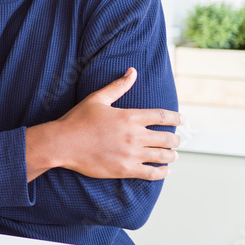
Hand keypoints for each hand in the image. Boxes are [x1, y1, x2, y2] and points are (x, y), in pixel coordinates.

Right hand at [27, 68, 181, 180]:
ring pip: (163, 156)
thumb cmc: (77, 120)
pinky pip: (152, 173)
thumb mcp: (97, 99)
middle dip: (176, 139)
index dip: (176, 118)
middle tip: (177, 140)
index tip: (182, 120)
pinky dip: (162, 172)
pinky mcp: (125, 169)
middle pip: (167, 138)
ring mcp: (131, 153)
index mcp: (129, 116)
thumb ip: (118, 86)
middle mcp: (134, 135)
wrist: (62, 143)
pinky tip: (164, 170)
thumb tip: (132, 71)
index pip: (162, 116)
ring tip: (172, 156)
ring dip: (172, 156)